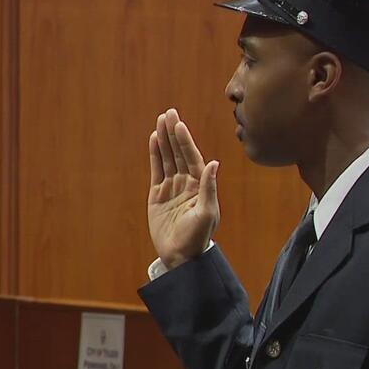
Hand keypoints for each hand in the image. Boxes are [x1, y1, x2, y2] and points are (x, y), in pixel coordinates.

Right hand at [147, 108, 219, 269]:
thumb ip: (209, 188)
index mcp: (200, 186)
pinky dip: (155, 155)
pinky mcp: (158, 195)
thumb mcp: (206, 213)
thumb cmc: (197, 237)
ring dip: (164, 140)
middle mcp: (187, 183)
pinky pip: (156, 170)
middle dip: (174, 133)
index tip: (179, 124)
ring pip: (167, 158)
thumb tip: (214, 164)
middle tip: (169, 113)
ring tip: (160, 120)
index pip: (192, 157)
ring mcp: (172, 188)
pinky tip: (154, 140)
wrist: (181, 256)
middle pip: (179, 153)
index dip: (185, 140)